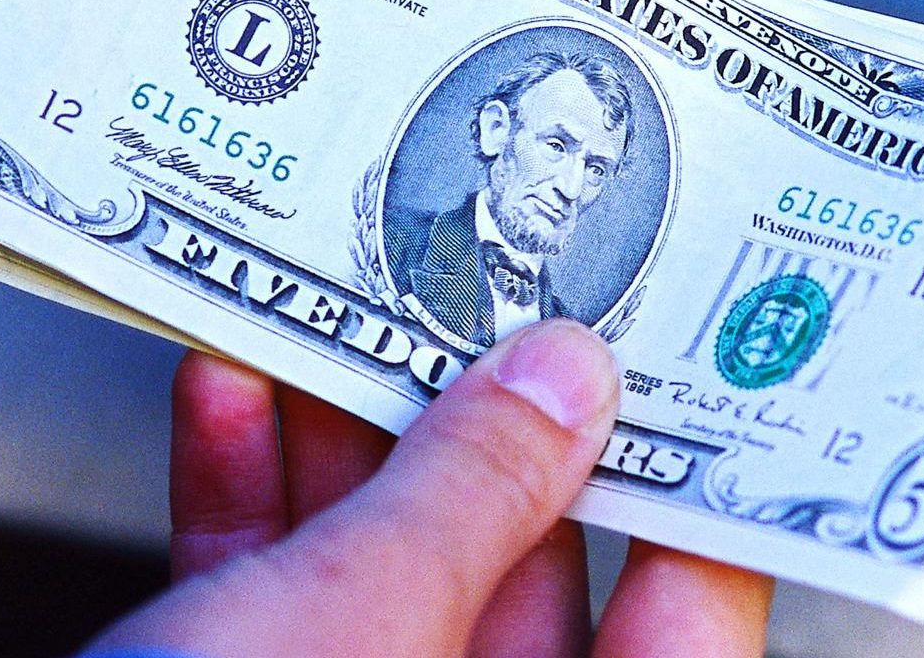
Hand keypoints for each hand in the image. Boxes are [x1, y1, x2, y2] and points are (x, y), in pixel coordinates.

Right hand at [87, 319, 772, 657]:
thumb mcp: (350, 628)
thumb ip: (466, 498)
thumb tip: (560, 389)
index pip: (690, 625)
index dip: (694, 483)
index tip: (681, 357)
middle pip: (530, 600)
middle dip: (490, 436)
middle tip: (486, 298)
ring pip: (387, 599)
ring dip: (348, 451)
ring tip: (334, 318)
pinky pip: (271, 627)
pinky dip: (248, 516)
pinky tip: (229, 407)